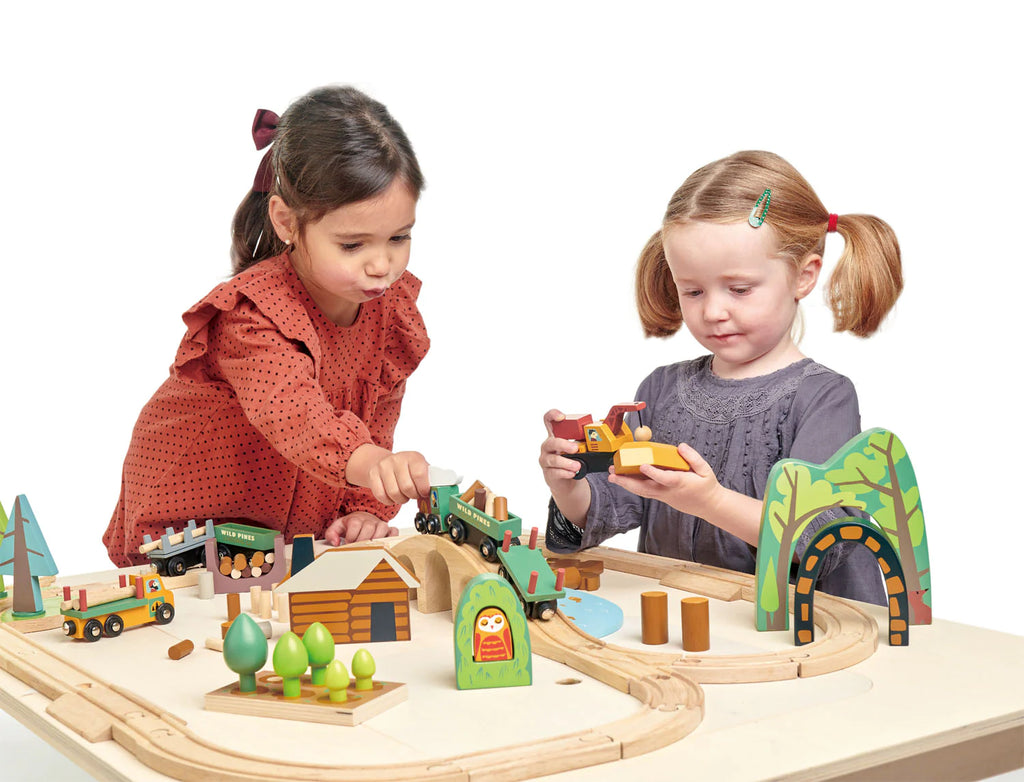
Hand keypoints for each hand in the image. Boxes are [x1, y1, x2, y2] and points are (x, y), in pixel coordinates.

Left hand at [323, 512, 399, 545]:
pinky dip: (392, 537)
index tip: (348, 544)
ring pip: (382, 528)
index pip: (355, 525)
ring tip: (371, 547)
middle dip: (362, 540)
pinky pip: (394, 531)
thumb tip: (336, 543)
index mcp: (356, 519)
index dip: (350, 537)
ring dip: (376, 539)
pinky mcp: (388, 529)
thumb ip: (331, 534)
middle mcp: (369, 520)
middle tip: (358, 548)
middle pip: (368, 528)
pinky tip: (385, 544)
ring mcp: (380, 524)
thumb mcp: (337, 527)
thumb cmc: (350, 525)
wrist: (362, 517)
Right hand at [348, 445, 430, 505]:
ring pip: (394, 493)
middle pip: (407, 487)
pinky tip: (392, 497)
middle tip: (413, 495)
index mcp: (414, 457)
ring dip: (401, 499)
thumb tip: (439, 493)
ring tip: (404, 496)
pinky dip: (389, 501)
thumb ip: (429, 479)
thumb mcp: (420, 468)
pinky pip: (381, 495)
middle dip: (412, 496)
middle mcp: (398, 459)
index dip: (423, 488)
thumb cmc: (407, 469)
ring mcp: (384, 466)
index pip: (420, 474)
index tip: (424, 493)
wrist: (384, 462)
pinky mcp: (373, 474)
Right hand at [539, 409, 582, 484]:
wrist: (567, 481)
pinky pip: (555, 473)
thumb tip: (600, 428)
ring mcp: (546, 460)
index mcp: (555, 436)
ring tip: (577, 465)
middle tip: (575, 448)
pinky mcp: (549, 473)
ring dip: (566, 462)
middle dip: (563, 445)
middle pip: (551, 442)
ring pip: (553, 460)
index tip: (562, 417)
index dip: (553, 415)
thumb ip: (582, 437)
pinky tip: (572, 473)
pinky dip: (565, 473)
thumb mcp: (576, 447)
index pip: (548, 420)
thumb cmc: (572, 459)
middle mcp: (548, 447)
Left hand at [608, 443, 723, 518]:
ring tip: (612, 476)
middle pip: (645, 489)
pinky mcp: (661, 497)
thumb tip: (681, 446)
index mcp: (680, 483)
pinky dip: (633, 486)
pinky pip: (644, 492)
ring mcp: (664, 496)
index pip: (665, 478)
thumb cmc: (706, 486)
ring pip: (642, 492)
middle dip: (627, 482)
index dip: (653, 473)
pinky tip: (623, 479)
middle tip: (613, 475)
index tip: (642, 466)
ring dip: (626, 484)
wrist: (709, 506)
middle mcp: (669, 491)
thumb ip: (693, 458)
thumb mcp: (705, 470)